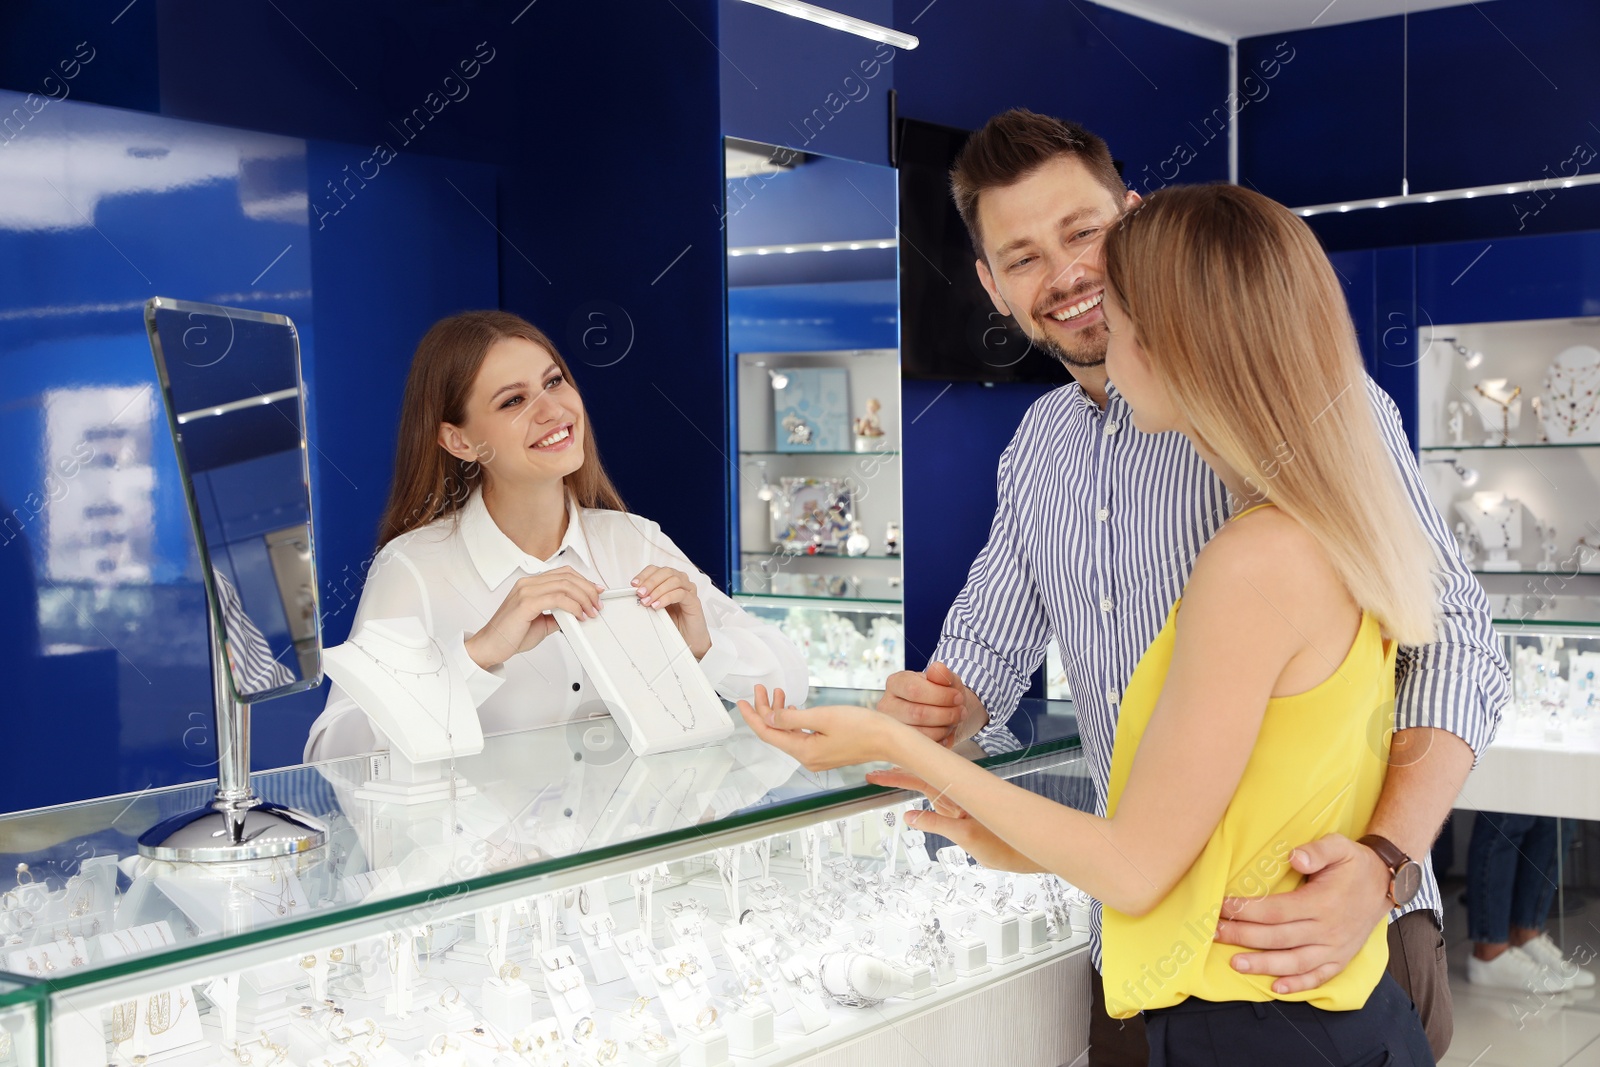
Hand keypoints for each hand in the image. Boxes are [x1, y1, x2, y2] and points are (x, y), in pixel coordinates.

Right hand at [465, 567, 602, 669]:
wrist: (490, 646)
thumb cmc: (510, 635)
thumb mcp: (541, 623)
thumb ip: (557, 615)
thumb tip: (576, 613)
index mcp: (530, 584)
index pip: (563, 574)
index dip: (583, 581)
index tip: (596, 591)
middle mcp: (528, 583)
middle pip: (567, 577)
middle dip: (587, 590)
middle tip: (597, 604)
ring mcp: (526, 591)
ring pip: (564, 585)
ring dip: (583, 598)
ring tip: (590, 611)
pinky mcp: (526, 603)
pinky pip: (557, 599)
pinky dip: (572, 606)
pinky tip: (578, 615)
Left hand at [633, 565, 711, 658]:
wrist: (688, 639)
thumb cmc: (674, 623)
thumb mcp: (656, 608)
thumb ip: (648, 598)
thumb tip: (635, 593)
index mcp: (669, 581)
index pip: (656, 570)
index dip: (644, 574)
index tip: (634, 584)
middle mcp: (681, 583)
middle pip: (666, 572)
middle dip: (650, 582)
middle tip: (640, 593)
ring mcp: (689, 591)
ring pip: (674, 580)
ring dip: (658, 590)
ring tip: (648, 601)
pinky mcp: (694, 601)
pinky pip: (681, 594)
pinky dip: (667, 598)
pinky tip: (658, 605)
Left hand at [737, 685, 901, 770]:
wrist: (890, 739)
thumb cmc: (862, 727)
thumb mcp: (823, 716)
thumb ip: (792, 718)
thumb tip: (769, 718)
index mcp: (804, 752)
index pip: (768, 734)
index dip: (753, 718)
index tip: (742, 702)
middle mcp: (808, 758)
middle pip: (777, 734)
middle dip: (765, 711)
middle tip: (760, 690)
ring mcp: (817, 756)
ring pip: (789, 734)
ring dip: (780, 713)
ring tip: (776, 692)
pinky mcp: (827, 751)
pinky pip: (801, 736)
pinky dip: (793, 720)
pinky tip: (792, 707)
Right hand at [864, 769, 1043, 872]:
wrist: (1036, 852)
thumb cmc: (1008, 844)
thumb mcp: (967, 837)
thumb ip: (936, 825)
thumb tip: (908, 817)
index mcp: (958, 794)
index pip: (921, 778)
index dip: (896, 774)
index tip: (875, 773)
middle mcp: (960, 796)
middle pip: (923, 780)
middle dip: (899, 776)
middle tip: (874, 773)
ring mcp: (964, 807)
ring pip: (932, 793)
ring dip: (911, 789)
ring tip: (888, 784)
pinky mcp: (969, 819)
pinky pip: (941, 809)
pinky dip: (925, 807)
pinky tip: (917, 810)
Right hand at [877, 662, 983, 745]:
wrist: (943, 712)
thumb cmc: (942, 693)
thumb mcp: (946, 680)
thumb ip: (943, 673)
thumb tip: (938, 669)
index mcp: (895, 683)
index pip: (914, 690)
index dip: (941, 696)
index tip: (959, 697)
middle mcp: (887, 706)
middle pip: (917, 714)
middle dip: (946, 714)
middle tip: (961, 712)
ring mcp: (892, 728)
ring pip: (920, 734)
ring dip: (945, 728)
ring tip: (953, 721)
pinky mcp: (901, 745)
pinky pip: (923, 748)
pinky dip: (940, 741)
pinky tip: (945, 733)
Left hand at [1213, 833, 1392, 993]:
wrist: (1385, 884)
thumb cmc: (1355, 864)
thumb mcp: (1340, 846)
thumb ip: (1317, 851)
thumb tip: (1295, 857)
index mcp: (1322, 902)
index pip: (1276, 910)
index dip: (1248, 910)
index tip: (1223, 906)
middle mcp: (1328, 929)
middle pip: (1278, 937)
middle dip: (1243, 936)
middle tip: (1215, 933)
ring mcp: (1335, 947)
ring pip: (1294, 962)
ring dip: (1263, 965)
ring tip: (1235, 963)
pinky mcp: (1341, 958)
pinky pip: (1319, 976)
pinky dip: (1298, 985)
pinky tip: (1276, 988)